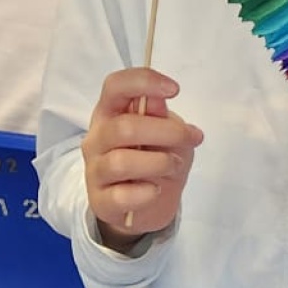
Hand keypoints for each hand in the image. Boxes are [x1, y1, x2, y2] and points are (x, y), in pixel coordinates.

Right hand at [83, 69, 201, 242]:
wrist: (146, 206)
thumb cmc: (156, 160)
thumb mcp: (168, 136)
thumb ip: (161, 117)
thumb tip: (157, 100)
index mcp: (110, 113)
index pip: (115, 86)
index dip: (144, 82)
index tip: (175, 89)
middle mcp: (97, 138)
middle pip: (124, 127)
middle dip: (167, 131)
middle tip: (192, 137)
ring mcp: (95, 171)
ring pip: (122, 162)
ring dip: (159, 163)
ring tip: (173, 165)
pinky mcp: (100, 201)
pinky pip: (122, 196)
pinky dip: (147, 193)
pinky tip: (156, 190)